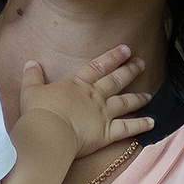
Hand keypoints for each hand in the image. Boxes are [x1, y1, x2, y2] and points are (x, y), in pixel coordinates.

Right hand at [19, 46, 152, 157]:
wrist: (48, 131)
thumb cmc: (38, 112)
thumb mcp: (31, 90)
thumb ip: (32, 76)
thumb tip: (30, 63)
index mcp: (77, 85)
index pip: (98, 66)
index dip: (113, 57)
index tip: (126, 49)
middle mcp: (94, 96)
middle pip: (116, 81)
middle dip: (129, 71)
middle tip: (141, 63)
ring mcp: (103, 114)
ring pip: (125, 103)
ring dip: (138, 98)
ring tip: (149, 95)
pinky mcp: (106, 133)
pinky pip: (127, 129)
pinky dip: (140, 125)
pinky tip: (152, 122)